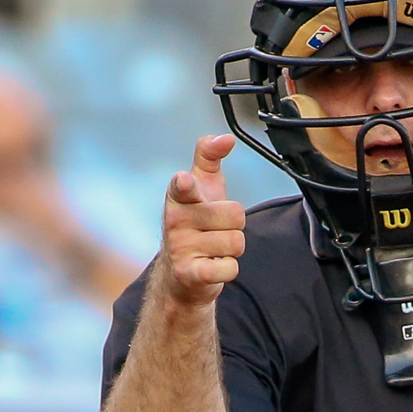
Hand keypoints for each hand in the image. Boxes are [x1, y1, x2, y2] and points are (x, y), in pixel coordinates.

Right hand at [161, 135, 243, 308]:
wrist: (183, 271)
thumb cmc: (197, 221)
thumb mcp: (203, 186)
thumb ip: (209, 156)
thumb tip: (225, 137)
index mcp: (179, 197)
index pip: (183, 186)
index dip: (185, 184)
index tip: (184, 180)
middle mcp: (175, 221)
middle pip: (236, 214)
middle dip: (235, 225)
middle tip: (217, 229)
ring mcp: (180, 248)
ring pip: (236, 242)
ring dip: (232, 248)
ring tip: (214, 248)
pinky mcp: (190, 274)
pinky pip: (229, 268)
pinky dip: (228, 269)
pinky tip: (213, 266)